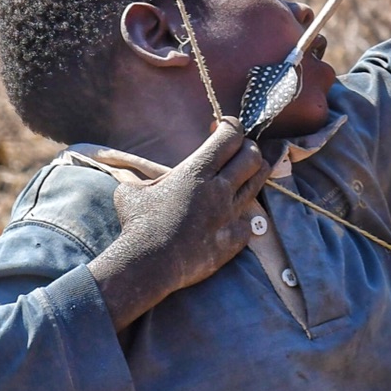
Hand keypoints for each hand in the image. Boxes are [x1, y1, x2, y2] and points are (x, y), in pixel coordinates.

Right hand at [89, 120, 270, 330]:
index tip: (226, 127)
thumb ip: (148, 179)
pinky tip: (230, 219)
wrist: (148, 264)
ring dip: (254, 175)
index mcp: (195, 172)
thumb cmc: (136, 224)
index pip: (230, 137)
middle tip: (240, 150)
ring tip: (245, 174)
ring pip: (258, 184)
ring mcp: (230, 214)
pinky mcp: (235, 239)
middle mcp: (218, 189)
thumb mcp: (132, 190)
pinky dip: (242, 217)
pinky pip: (249, 221)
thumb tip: (136, 176)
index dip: (232, 127)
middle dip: (248, 148)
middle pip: (252, 156)